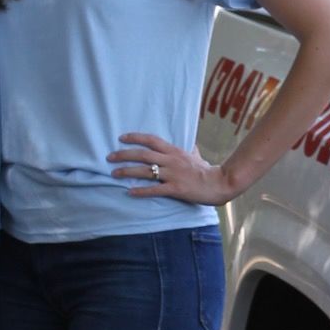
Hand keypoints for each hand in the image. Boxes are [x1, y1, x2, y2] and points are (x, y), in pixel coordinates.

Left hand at [108, 130, 236, 206]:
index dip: (135, 137)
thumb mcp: (197, 156)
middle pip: (143, 155)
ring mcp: (173, 174)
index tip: (121, 138)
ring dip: (128, 172)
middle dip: (124, 155)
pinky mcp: (175, 188)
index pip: (151, 140)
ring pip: (146, 171)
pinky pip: (155, 189)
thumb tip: (190, 146)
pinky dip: (141, 191)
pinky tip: (130, 192)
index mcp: (174, 151)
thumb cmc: (207, 170)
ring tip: (114, 174)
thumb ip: (190, 150)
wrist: (219, 183)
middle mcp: (171, 160)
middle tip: (110, 157)